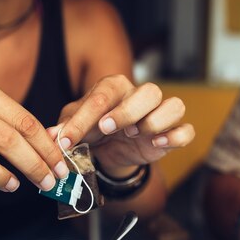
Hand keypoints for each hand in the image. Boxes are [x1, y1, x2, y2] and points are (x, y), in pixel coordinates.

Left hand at [49, 75, 193, 175]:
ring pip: (174, 106)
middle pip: (149, 92)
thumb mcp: (75, 127)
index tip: (68, 140)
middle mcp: (141, 96)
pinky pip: (186, 130)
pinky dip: (175, 136)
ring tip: (134, 134)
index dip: (83, 119)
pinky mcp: (172, 133)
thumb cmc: (93, 131)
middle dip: (126, 111)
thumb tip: (52, 136)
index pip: (102, 96)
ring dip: (155, 121)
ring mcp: (160, 114)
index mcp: (114, 88)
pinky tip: (157, 144)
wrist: (110, 152)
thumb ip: (65, 128)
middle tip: (106, 129)